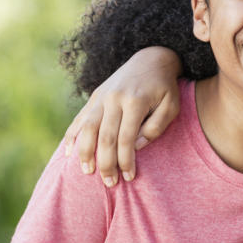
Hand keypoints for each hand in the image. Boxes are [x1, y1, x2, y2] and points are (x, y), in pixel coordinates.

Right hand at [63, 46, 182, 186]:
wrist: (150, 59)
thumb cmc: (165, 88)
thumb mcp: (171, 106)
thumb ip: (156, 127)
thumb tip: (137, 146)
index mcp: (135, 101)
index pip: (126, 139)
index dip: (126, 161)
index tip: (129, 177)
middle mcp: (114, 98)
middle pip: (104, 137)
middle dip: (106, 163)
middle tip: (109, 183)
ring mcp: (102, 96)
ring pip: (87, 128)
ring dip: (85, 153)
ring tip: (87, 172)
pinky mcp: (95, 96)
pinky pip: (79, 118)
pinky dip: (72, 136)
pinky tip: (70, 153)